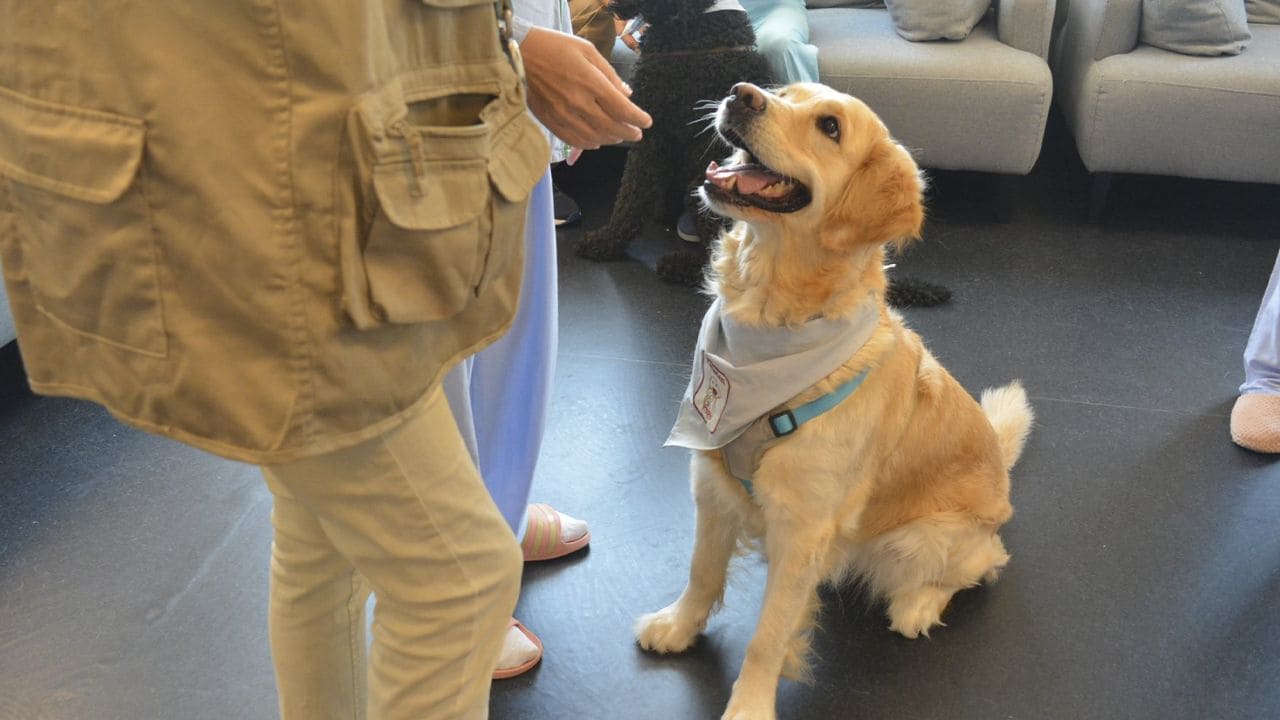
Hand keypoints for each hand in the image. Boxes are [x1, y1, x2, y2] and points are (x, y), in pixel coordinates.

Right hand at [520, 27, 651, 149]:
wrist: (520, 56)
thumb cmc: (555, 48)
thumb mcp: (588, 50)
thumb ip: (610, 75)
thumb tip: (626, 94)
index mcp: (590, 82)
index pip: (622, 109)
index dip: (638, 119)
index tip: (646, 122)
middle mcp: (578, 103)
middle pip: (611, 128)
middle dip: (628, 133)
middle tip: (636, 134)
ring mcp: (564, 116)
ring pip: (595, 138)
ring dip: (611, 139)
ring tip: (618, 136)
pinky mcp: (551, 122)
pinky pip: (575, 141)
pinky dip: (590, 144)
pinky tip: (597, 141)